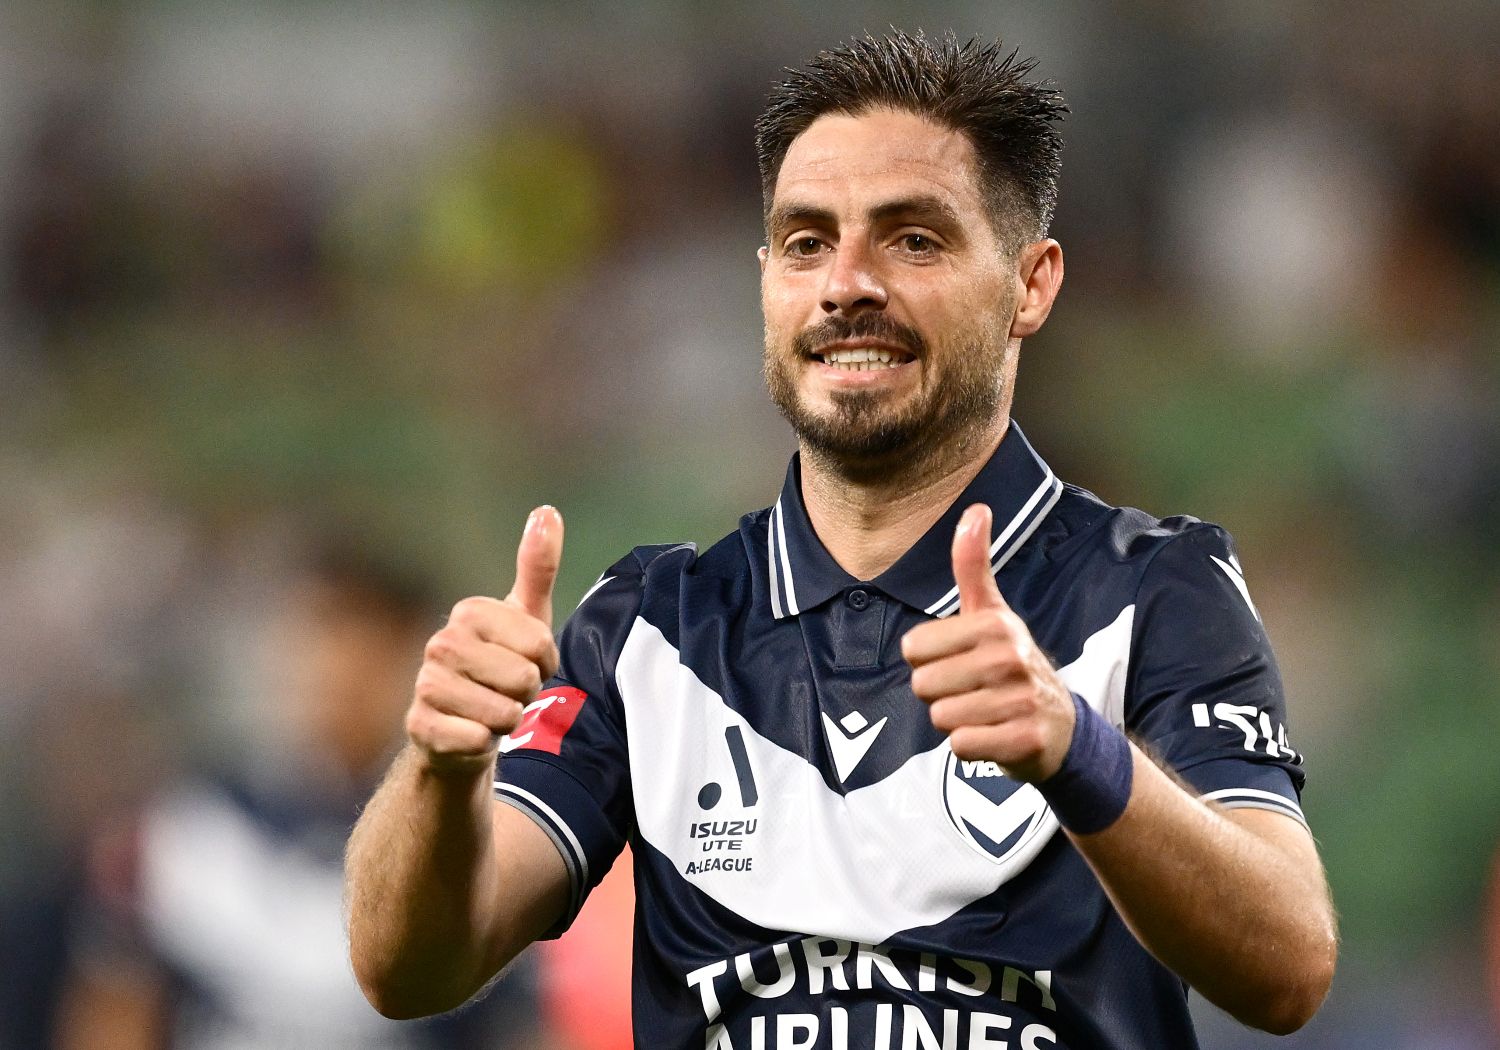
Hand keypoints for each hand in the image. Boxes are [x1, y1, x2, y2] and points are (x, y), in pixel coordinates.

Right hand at [405, 506, 563, 774]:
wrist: (462, 729)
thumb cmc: (499, 667)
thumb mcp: (526, 617)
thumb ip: (537, 567)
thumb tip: (546, 510)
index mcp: (468, 613)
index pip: (540, 644)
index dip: (545, 663)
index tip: (526, 662)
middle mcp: (441, 644)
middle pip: (523, 679)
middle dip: (527, 693)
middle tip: (508, 691)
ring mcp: (426, 685)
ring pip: (503, 712)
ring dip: (508, 720)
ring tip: (491, 711)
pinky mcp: (419, 726)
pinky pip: (476, 739)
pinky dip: (485, 743)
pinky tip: (472, 733)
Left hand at [901, 503, 1074, 782]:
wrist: (1063, 729)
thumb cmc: (1013, 666)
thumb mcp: (993, 612)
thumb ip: (973, 564)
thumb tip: (976, 508)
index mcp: (995, 624)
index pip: (913, 649)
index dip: (928, 661)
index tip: (960, 661)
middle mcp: (1010, 657)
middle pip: (923, 686)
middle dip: (940, 695)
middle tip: (974, 691)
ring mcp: (1021, 700)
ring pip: (941, 718)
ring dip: (956, 721)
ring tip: (985, 712)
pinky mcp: (1025, 740)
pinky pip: (962, 746)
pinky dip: (972, 746)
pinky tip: (995, 735)